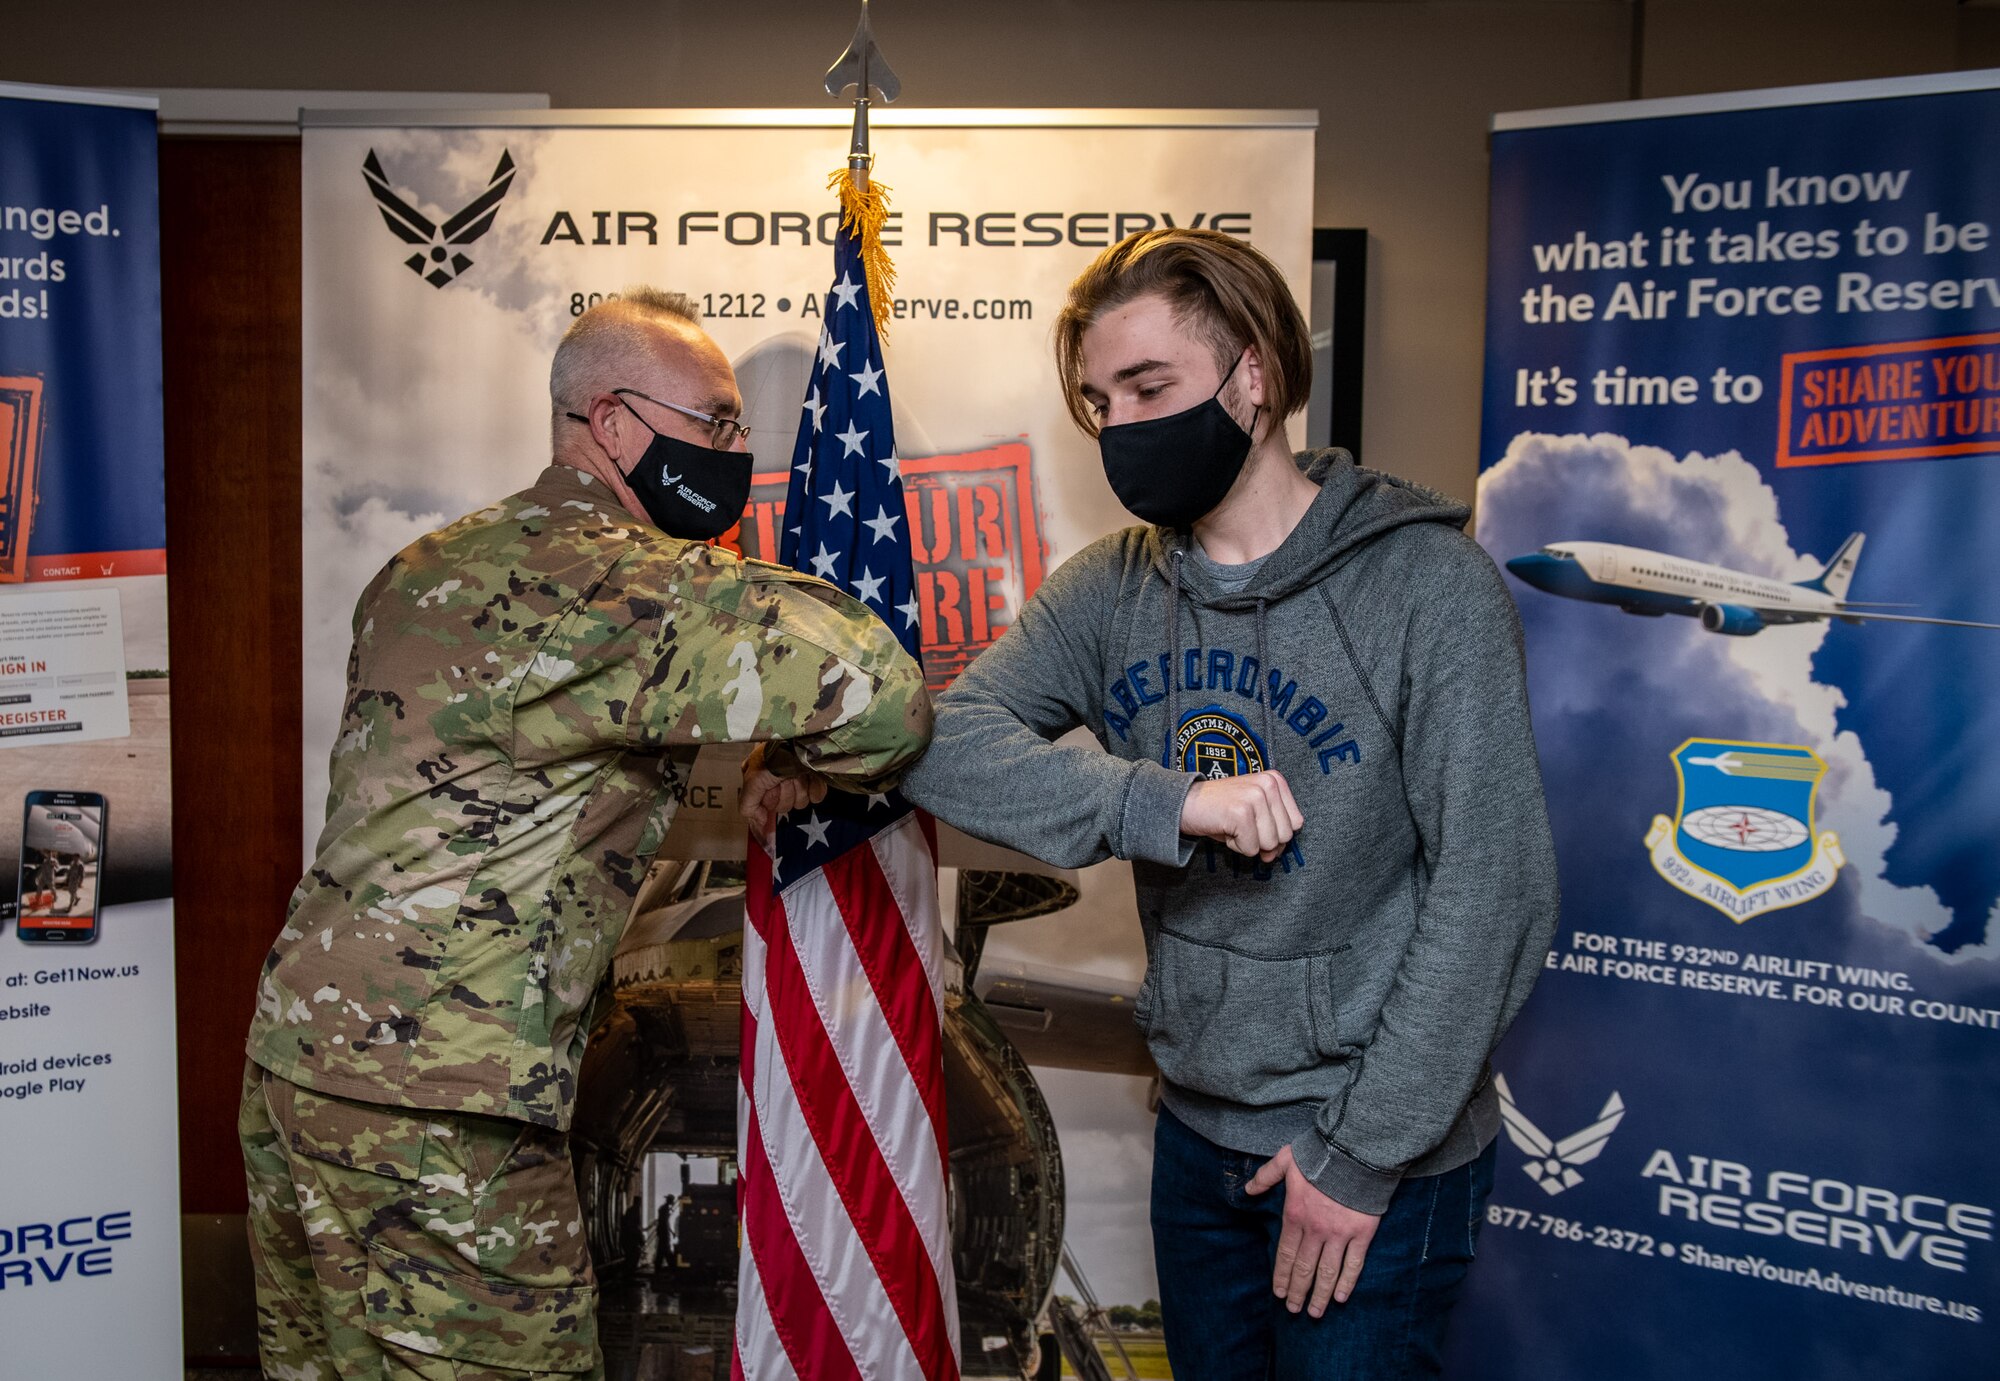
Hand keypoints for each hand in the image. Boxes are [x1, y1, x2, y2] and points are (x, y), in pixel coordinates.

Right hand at [739, 745, 828, 842]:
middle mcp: (778, 779)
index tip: (771, 787)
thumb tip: (760, 822)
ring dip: (799, 789)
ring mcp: (798, 779)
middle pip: (783, 805)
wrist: (801, 743)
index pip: (765, 805)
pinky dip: (814, 787)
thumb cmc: (775, 757)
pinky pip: (816, 797)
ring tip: (797, 773)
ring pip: (800, 803)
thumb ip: (748, 805)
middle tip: (784, 778)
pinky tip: (810, 775)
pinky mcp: (816, 780)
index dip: (770, 799)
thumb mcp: (752, 781)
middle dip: (785, 793)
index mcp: (761, 778)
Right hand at [1178, 771, 1303, 860]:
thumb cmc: (1220, 809)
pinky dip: (1236, 846)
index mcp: (1275, 780)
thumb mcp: (1255, 812)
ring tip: (1233, 826)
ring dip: (1248, 843)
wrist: (1185, 803)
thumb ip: (1273, 830)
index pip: (1296, 823)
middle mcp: (1268, 785)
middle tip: (1241, 826)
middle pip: (1285, 836)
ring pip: (1269, 844)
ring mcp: (1255, 797)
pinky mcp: (1241, 813)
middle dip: (1262, 840)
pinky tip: (1225, 829)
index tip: (1256, 824)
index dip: (1276, 832)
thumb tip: (1274, 855)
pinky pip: (1250, 848)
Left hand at [1245, 1144, 1380, 1315]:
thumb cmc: (1319, 1154)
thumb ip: (1266, 1176)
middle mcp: (1315, 1230)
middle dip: (1297, 1291)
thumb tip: (1248, 1189)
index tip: (1278, 1293)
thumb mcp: (1286, 1160)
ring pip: (1328, 1272)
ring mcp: (1340, 1234)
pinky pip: (1354, 1264)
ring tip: (1314, 1312)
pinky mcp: (1362, 1233)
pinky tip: (1341, 1298)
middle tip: (1293, 1309)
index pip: (1284, 1254)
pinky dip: (1347, 1283)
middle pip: (1304, 1268)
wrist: (1355, 1150)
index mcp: (1295, 1214)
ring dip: (1320, 1295)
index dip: (1281, 1276)